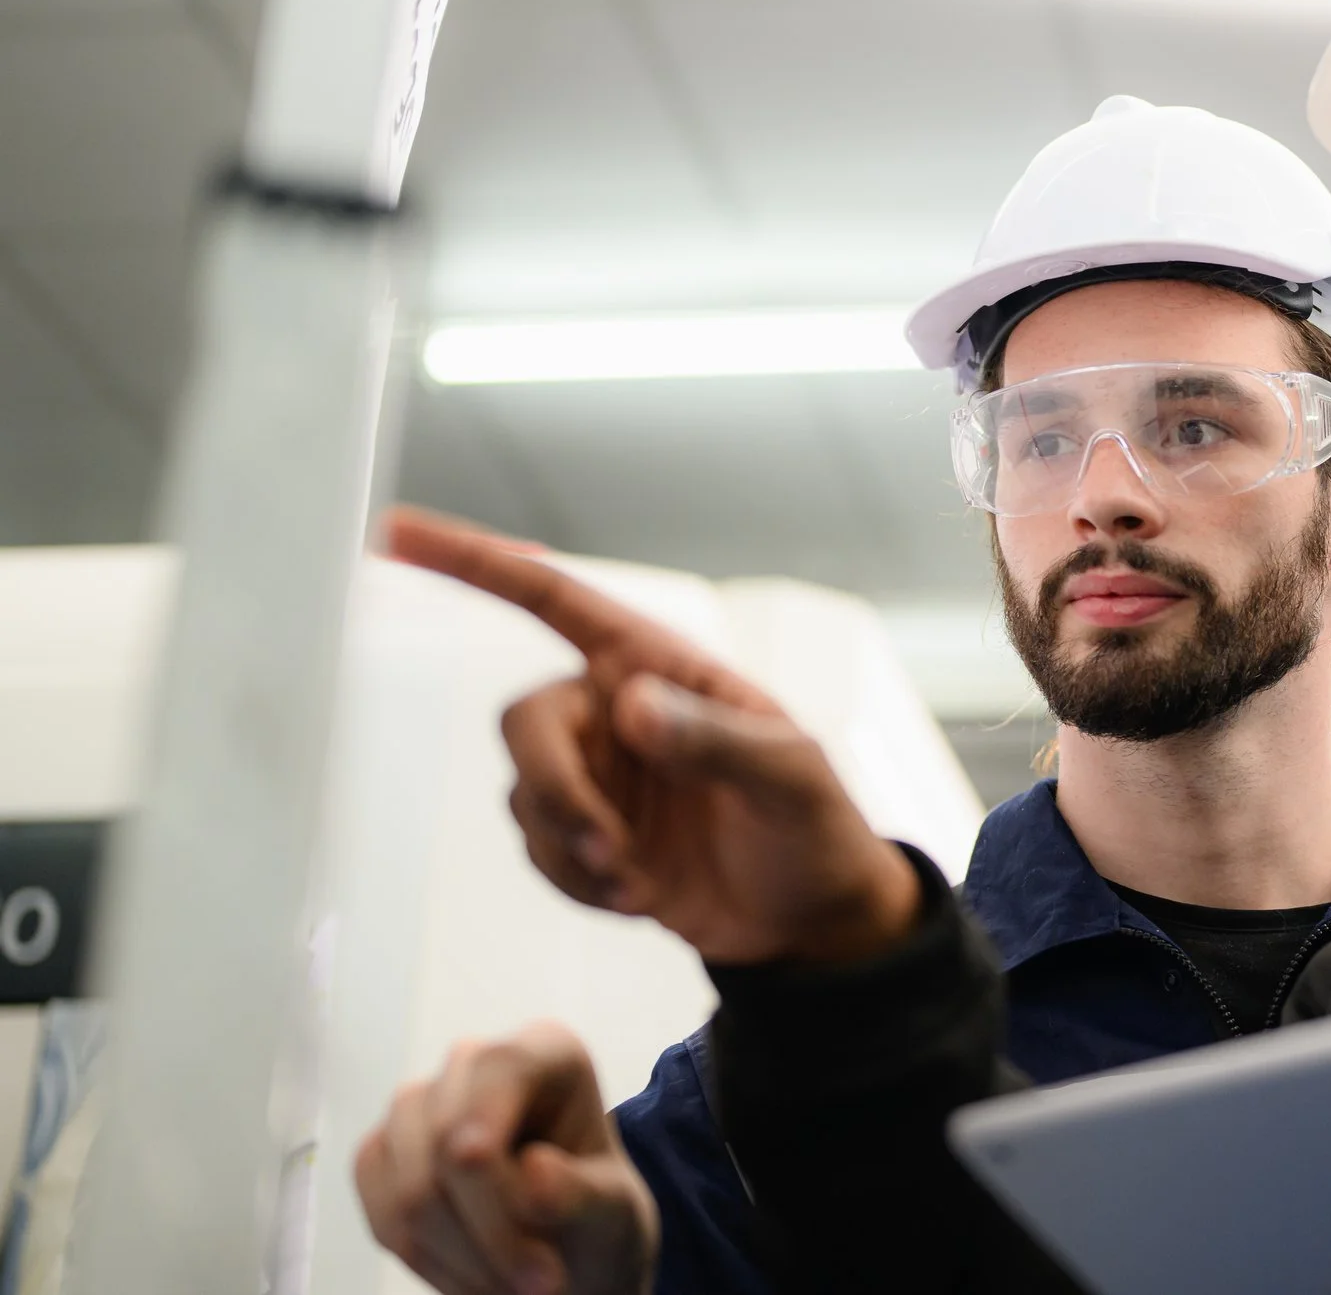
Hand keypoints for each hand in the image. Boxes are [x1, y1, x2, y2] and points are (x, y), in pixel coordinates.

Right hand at [356, 1022, 657, 1294]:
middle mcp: (472, 1062)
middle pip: (447, 1144)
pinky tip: (474, 1277)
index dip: (494, 1148)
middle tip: (544, 1284)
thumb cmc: (596, 1214)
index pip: (498, 1075)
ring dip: (463, 1257)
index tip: (529, 1217)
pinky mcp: (381, 1154)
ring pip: (412, 1191)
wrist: (565, 1249)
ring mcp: (416, 1106)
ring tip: (516, 1286)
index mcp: (544, 1049)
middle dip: (492, 1231)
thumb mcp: (614, 1209)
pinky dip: (427, 1262)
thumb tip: (534, 1169)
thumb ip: (580, 1191)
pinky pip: (383, 1216)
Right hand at [388, 506, 920, 964]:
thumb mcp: (791, 777)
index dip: (475, 562)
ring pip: (525, 794)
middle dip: (554, 786)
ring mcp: (597, 775)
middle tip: (606, 846)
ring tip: (639, 879)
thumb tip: (631, 708)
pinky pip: (538, 850)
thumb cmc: (814, 824)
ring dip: (571, 846)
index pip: (554, 599)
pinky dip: (577, 880)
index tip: (398, 532)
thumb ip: (718, 742)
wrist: (809, 916)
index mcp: (659, 665)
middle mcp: (614, 710)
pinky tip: (638, 894)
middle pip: (524, 721)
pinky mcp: (586, 837)